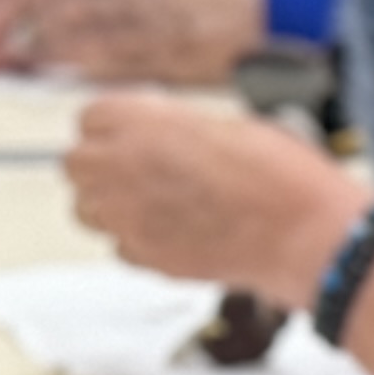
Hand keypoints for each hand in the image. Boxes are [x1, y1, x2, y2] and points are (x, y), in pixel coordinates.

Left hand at [63, 96, 361, 299]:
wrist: (298, 231)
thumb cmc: (276, 175)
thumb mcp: (223, 125)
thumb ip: (173, 129)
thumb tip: (156, 136)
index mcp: (140, 123)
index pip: (90, 118)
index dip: (113, 126)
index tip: (129, 133)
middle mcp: (120, 167)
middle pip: (75, 163)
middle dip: (100, 165)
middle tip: (134, 169)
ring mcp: (126, 216)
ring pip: (86, 209)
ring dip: (110, 204)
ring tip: (153, 203)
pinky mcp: (141, 256)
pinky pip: (119, 245)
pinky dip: (137, 239)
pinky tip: (173, 231)